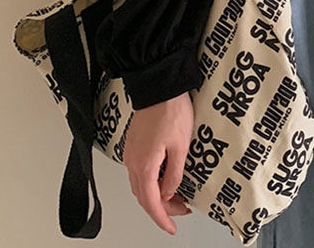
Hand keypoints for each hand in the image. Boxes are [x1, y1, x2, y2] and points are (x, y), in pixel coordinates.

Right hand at [123, 92, 194, 234]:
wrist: (159, 86)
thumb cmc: (171, 110)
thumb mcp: (181, 146)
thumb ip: (174, 173)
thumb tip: (169, 192)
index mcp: (145, 165)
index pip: (151, 202)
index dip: (162, 218)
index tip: (172, 228)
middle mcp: (133, 161)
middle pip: (144, 196)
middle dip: (162, 208)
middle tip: (182, 210)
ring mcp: (131, 153)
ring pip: (141, 185)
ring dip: (157, 195)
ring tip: (177, 196)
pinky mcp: (134, 144)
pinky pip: (140, 172)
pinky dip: (151, 182)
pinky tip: (164, 179)